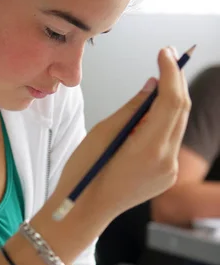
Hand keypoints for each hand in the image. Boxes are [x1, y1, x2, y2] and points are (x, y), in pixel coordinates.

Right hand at [54, 47, 190, 224]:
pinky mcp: (165, 177)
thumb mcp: (102, 133)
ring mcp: (168, 172)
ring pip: (177, 126)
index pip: (171, 101)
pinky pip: (169, 142)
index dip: (170, 72)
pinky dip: (163, 123)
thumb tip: (152, 86)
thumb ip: (132, 108)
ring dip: (169, 102)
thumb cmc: (84, 175)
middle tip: (166, 57)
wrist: (83, 213)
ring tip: (157, 82)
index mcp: (149, 150)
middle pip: (181, 111)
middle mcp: (166, 162)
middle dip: (175, 81)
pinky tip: (149, 115)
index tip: (165, 52)